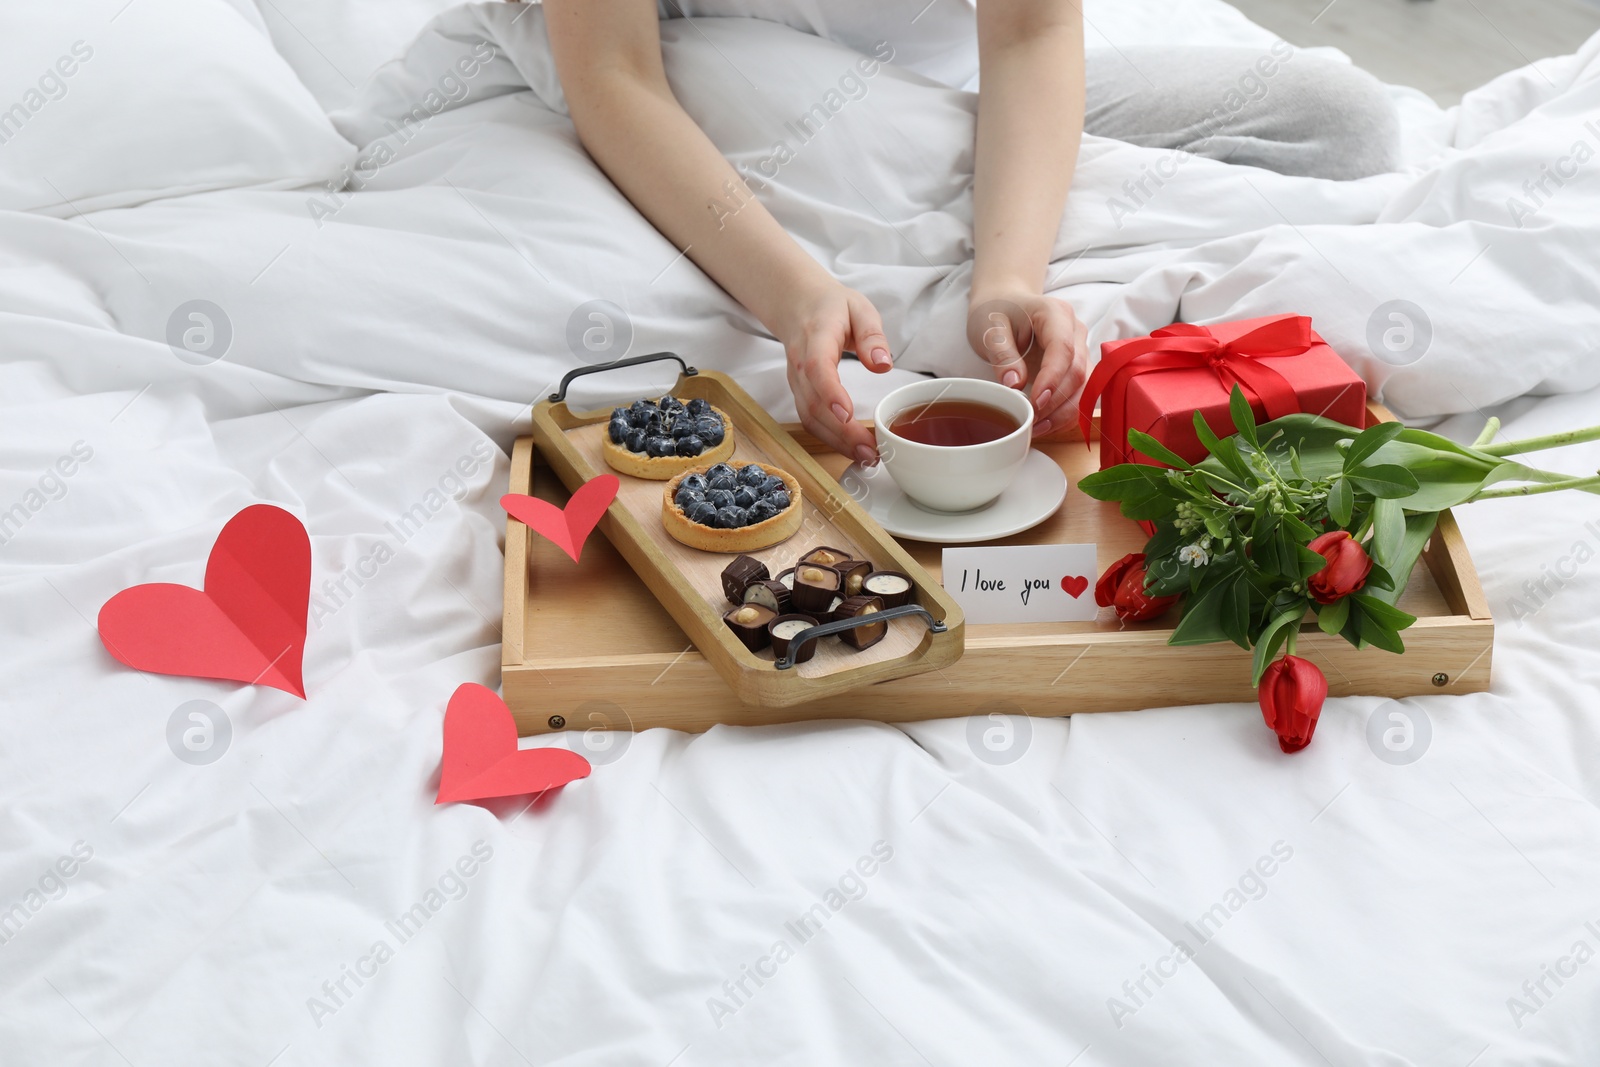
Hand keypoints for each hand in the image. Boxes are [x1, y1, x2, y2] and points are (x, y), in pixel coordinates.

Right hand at [778, 281, 893, 464]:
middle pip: (814, 402)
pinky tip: (851, 448)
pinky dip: (829, 438)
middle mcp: (800, 363)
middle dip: (841, 431)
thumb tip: (882, 365)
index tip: (847, 414)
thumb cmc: (832, 306)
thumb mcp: (860, 308)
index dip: (829, 392)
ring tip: (865, 456)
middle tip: (870, 450)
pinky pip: (810, 419)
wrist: (797, 304)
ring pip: (809, 417)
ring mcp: (797, 381)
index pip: (817, 367)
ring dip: (836, 441)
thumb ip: (872, 335)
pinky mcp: (800, 392)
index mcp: (816, 337)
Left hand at [967, 290, 1088, 436]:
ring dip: (1064, 412)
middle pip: (1077, 371)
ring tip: (1036, 427)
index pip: (1063, 349)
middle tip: (1030, 419)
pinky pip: (1081, 393)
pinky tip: (1046, 424)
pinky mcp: (1078, 366)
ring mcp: (1081, 349)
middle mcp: (1075, 330)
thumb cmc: (997, 313)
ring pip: (1085, 386)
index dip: (1052, 378)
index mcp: (1055, 314)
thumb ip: (1003, 355)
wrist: (1005, 304)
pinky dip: (1066, 413)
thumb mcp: (990, 330)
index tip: (1035, 401)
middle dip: (1055, 401)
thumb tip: (1015, 384)